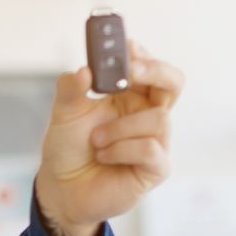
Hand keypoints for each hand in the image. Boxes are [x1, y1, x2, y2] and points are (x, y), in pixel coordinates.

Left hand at [35, 38, 182, 235]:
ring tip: (97, 141)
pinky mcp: (156, 168)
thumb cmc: (69, 149)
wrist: (61, 188)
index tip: (127, 47)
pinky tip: (104, 156)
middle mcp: (147, 114)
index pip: (150, 67)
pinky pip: (150, 149)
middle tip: (131, 70)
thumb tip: (85, 70)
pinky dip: (121, 150)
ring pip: (158, 119)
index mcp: (131, 96)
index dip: (143, 55)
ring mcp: (155, 141)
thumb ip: (72, 88)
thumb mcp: (64, 113)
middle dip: (155, 71)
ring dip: (121, 128)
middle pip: (174, 82)